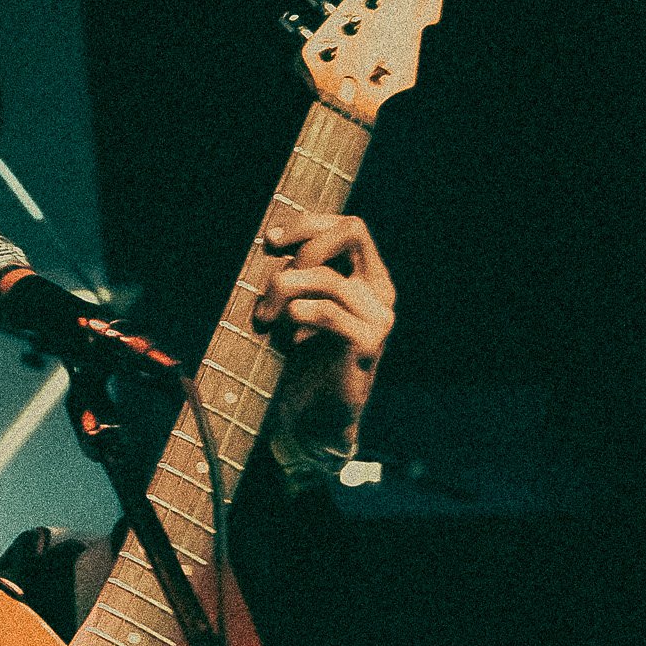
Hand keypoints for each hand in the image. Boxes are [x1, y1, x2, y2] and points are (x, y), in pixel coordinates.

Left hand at [251, 204, 394, 449]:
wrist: (312, 421)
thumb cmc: (302, 360)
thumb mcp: (299, 304)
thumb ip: (299, 272)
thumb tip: (272, 239)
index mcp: (370, 278)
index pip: (350, 227)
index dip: (308, 224)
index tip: (271, 243)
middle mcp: (381, 293)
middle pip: (352, 233)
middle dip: (303, 250)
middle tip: (271, 286)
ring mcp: (379, 319)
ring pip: (330, 278)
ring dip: (285, 291)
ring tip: (263, 320)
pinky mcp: (367, 346)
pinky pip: (327, 312)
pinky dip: (297, 315)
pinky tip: (284, 335)